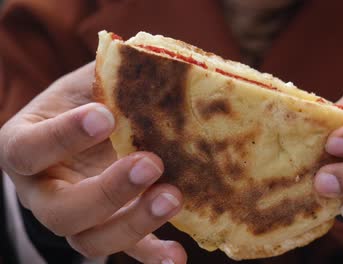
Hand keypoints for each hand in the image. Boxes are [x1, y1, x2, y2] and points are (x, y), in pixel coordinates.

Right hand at [0, 63, 186, 263]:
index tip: (104, 116)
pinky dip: (152, 256)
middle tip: (151, 162)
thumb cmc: (83, 106)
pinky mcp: (109, 231)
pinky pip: (127, 252)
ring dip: (134, 223)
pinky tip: (176, 256)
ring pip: (91, 240)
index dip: (63, 137)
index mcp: (26, 150)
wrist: (84, 137)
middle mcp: (44, 193)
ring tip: (173, 197)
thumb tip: (147, 62)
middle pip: (61, 211)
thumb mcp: (85, 86)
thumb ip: (105, 79)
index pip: (31, 150)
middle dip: (108, 191)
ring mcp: (76, 220)